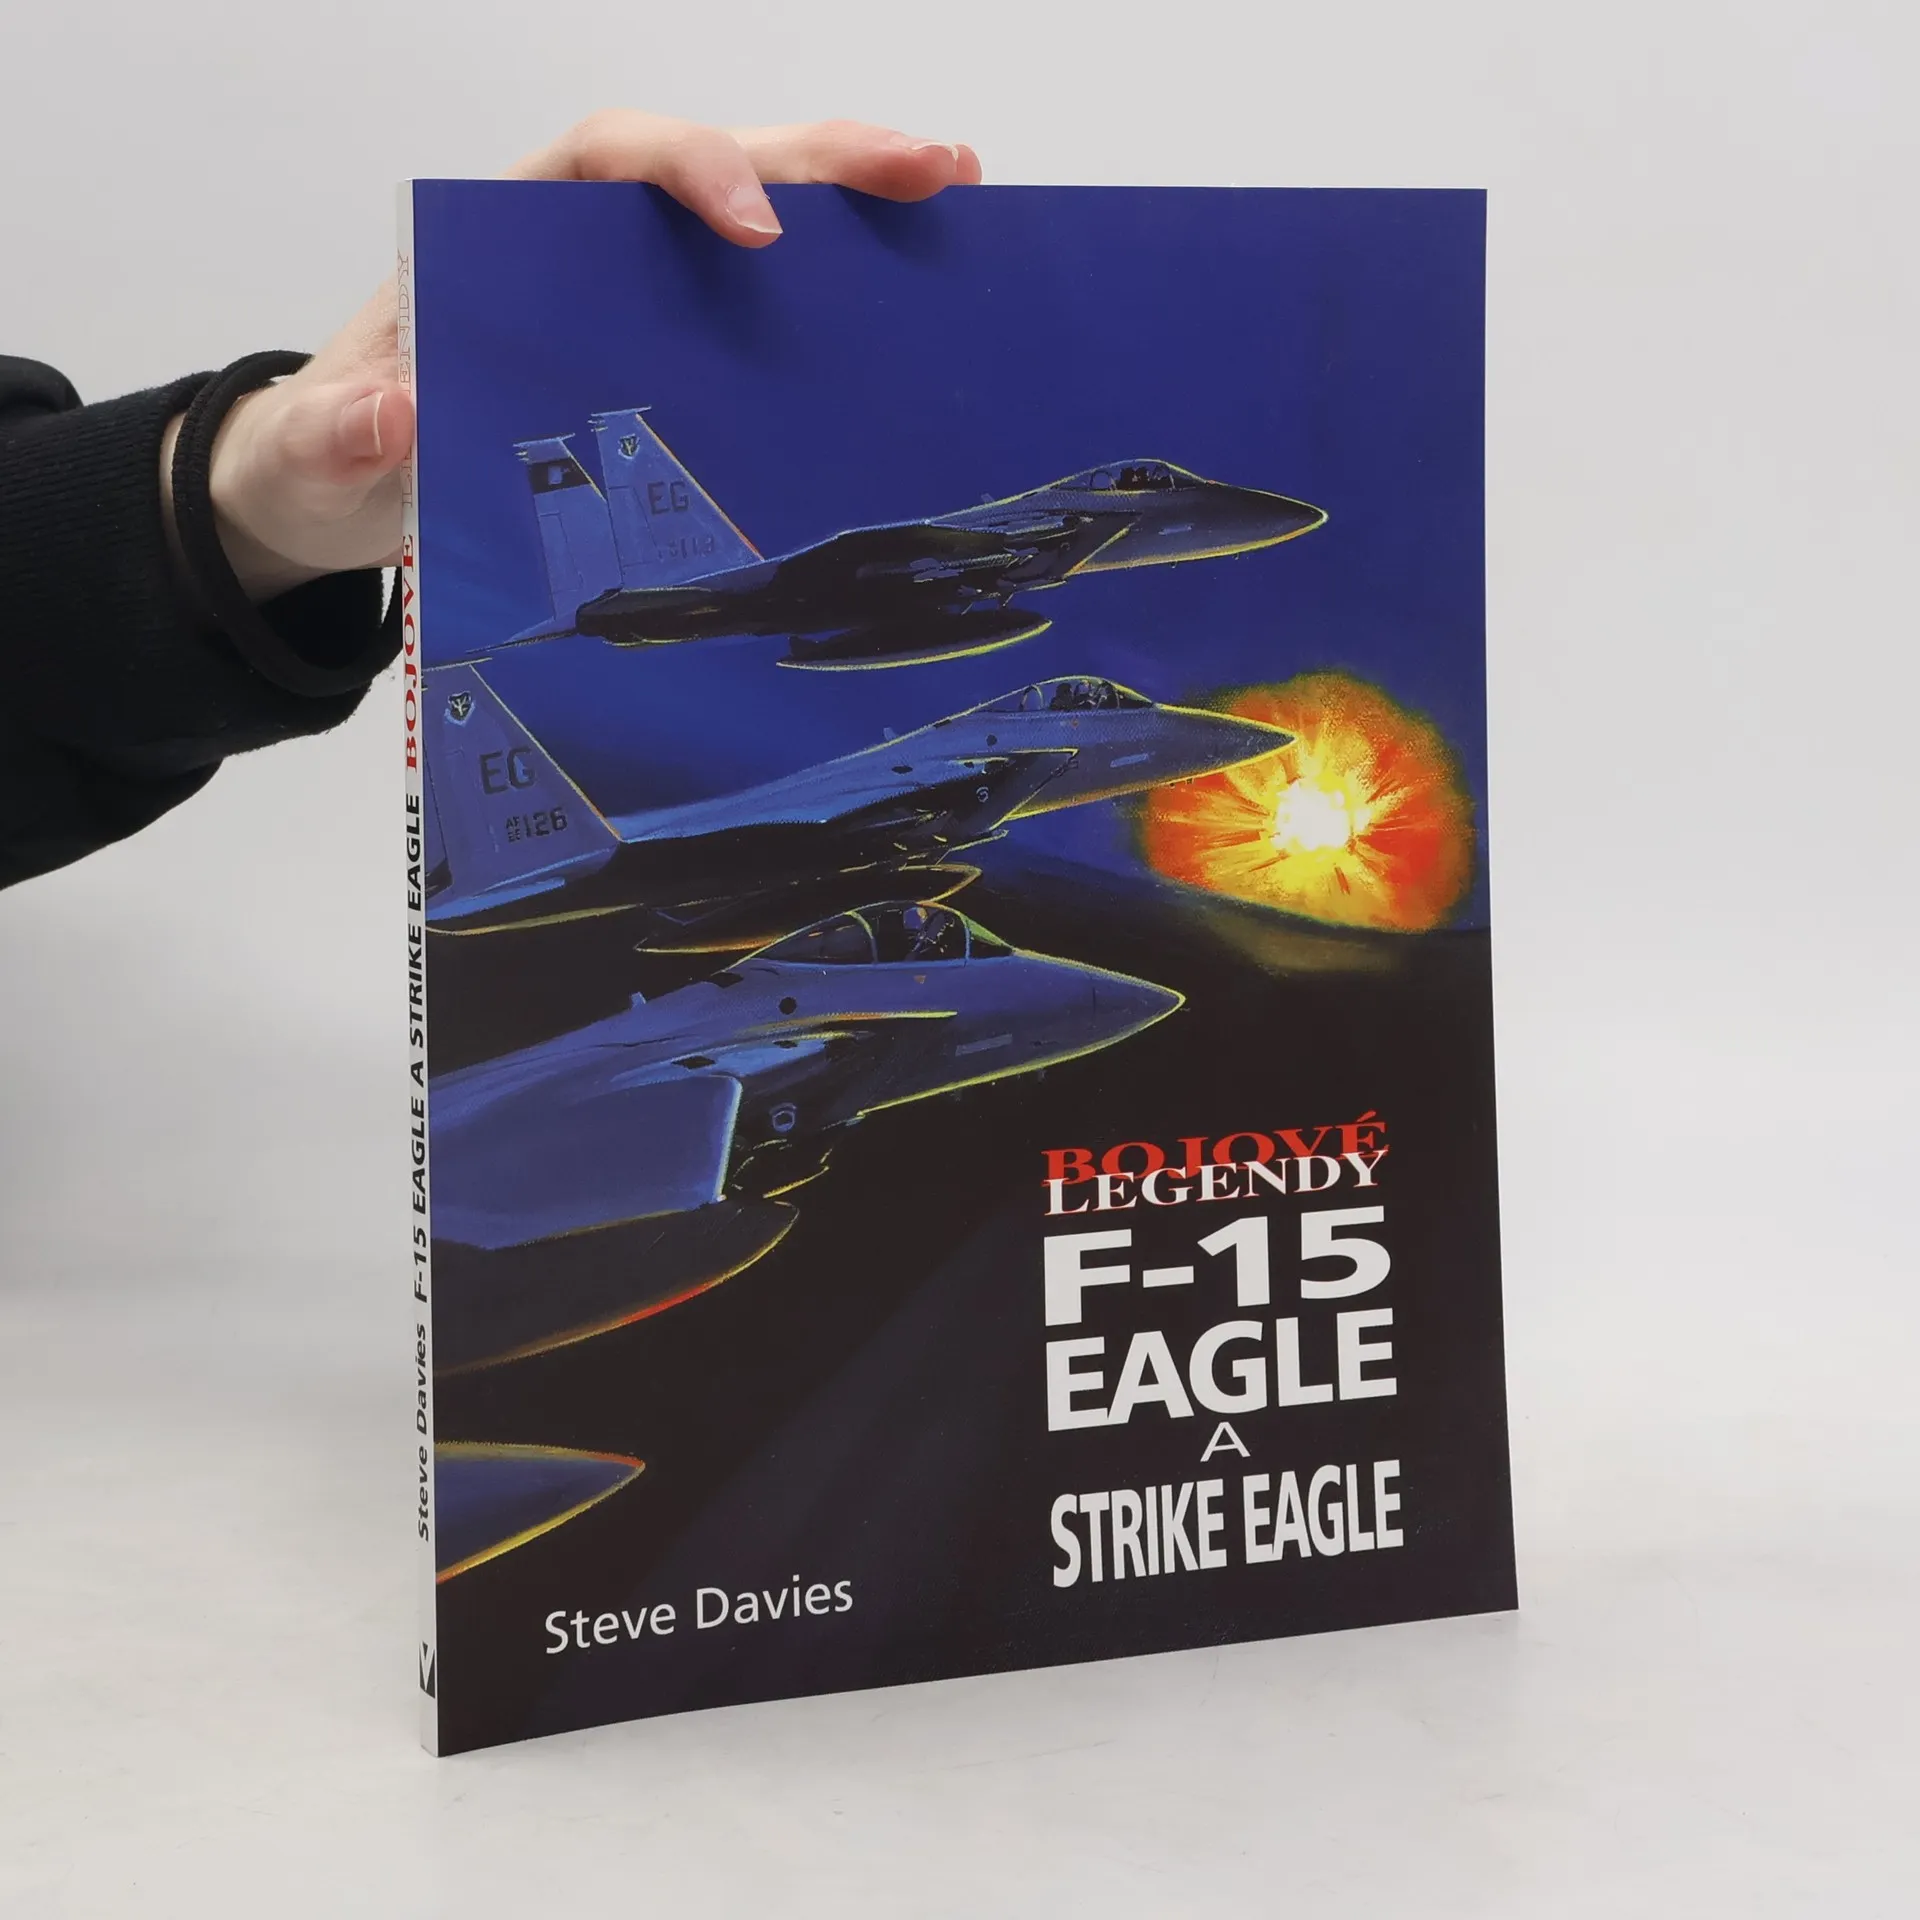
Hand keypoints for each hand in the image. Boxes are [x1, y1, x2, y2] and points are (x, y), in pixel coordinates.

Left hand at [163, 114, 981, 601]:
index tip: (758, 230)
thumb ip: (346, 433)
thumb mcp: (320, 452)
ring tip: (955, 191)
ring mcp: (636, 295)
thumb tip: (398, 414)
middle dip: (821, 159)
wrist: (346, 489)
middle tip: (929, 170)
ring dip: (856, 199)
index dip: (692, 169)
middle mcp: (584, 243)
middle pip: (714, 161)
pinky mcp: (669, 354)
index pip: (610, 157)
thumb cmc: (333, 453)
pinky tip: (917, 278)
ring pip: (757, 214)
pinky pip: (763, 303)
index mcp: (506, 232)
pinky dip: (840, 282)